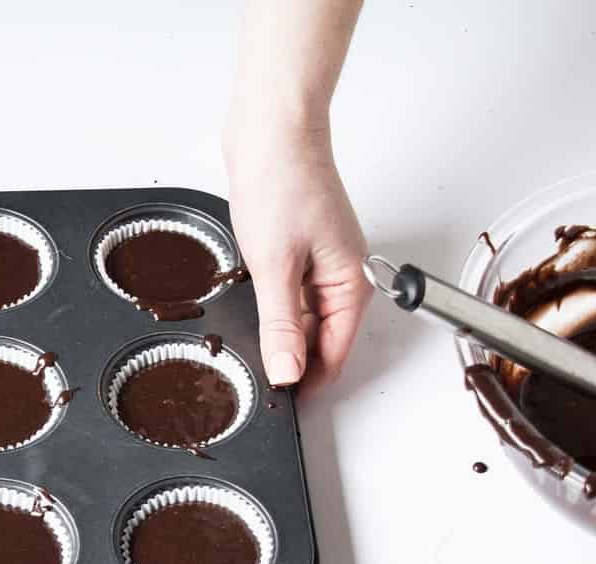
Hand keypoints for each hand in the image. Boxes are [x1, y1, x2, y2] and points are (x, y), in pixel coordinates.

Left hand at [223, 116, 370, 387]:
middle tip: (254, 383)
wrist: (271, 126)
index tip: (278, 405)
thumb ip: (282, 324)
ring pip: (303, 315)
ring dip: (280, 334)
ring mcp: (320, 259)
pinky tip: (248, 310)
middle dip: (292, 362)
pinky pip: (289, 291)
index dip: (307, 383)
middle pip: (321, 338)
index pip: (335, 353)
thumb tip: (287, 372)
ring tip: (246, 353)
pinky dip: (272, 306)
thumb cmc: (282, 181)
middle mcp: (341, 274)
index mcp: (349, 283)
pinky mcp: (298, 245)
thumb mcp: (276, 265)